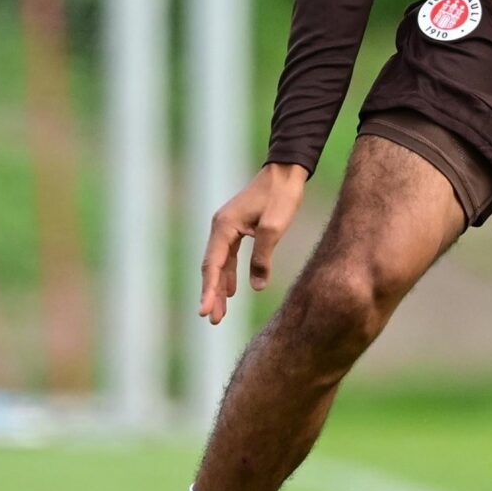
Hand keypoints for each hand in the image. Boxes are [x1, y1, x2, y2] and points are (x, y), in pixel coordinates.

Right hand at [199, 162, 308, 323]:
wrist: (286, 170)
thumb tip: (256, 286)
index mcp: (224, 226)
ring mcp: (228, 227)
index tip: (205, 312)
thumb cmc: (281, 196)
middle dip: (211, 294)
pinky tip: (232, 291)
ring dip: (219, 288)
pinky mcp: (238, 228)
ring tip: (219, 313)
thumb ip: (262, 257)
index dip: (208, 291)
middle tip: (212, 320)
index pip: (212, 264)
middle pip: (212, 267)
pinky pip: (229, 257)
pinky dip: (229, 274)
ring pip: (220, 264)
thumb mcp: (274, 227)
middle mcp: (221, 227)